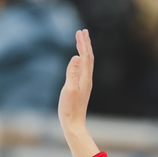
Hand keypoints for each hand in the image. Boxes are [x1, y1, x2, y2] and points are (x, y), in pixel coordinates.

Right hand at [58, 29, 99, 156]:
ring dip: (84, 51)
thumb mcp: (69, 89)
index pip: (85, 56)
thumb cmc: (69, 108)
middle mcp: (87, 79)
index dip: (83, 43)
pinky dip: (81, 60)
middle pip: (88, 58)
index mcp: (84, 78)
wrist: (74, 124)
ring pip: (86, 63)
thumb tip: (76, 57)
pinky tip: (77, 61)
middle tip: (82, 32)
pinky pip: (83, 70)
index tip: (80, 32)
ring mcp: (85, 84)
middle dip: (85, 44)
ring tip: (80, 42)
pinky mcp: (81, 88)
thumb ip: (72, 72)